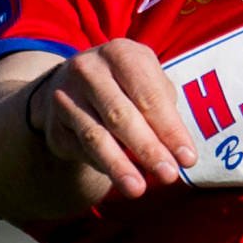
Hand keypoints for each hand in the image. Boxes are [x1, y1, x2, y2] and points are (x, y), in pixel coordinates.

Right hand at [25, 39, 199, 199]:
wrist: (70, 84)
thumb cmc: (126, 85)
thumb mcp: (147, 83)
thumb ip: (164, 112)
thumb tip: (180, 153)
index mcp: (120, 53)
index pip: (148, 96)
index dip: (170, 129)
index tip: (188, 158)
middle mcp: (88, 70)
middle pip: (121, 115)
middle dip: (147, 148)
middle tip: (169, 175)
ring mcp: (66, 96)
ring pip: (95, 136)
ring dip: (119, 165)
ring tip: (138, 189)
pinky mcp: (54, 125)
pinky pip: (80, 150)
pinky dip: (102, 165)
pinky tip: (120, 177)